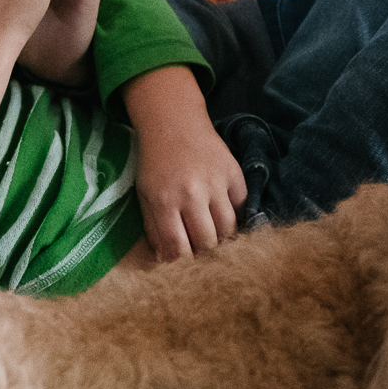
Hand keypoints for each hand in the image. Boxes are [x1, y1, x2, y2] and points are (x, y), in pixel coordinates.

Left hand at [123, 67, 247, 261]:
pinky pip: (242, 207)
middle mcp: (193, 194)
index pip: (179, 248)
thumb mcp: (145, 196)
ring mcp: (217, 183)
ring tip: (214, 238)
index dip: (182, 264)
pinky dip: (236, 216)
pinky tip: (224, 215)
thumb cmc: (154, 162)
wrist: (174, 122)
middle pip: (207, 243)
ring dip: (222, 239)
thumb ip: (154, 230)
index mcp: (165, 201)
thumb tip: (167, 261)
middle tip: (200, 253)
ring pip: (229, 229)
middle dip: (204, 254)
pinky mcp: (235, 173)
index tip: (183, 266)